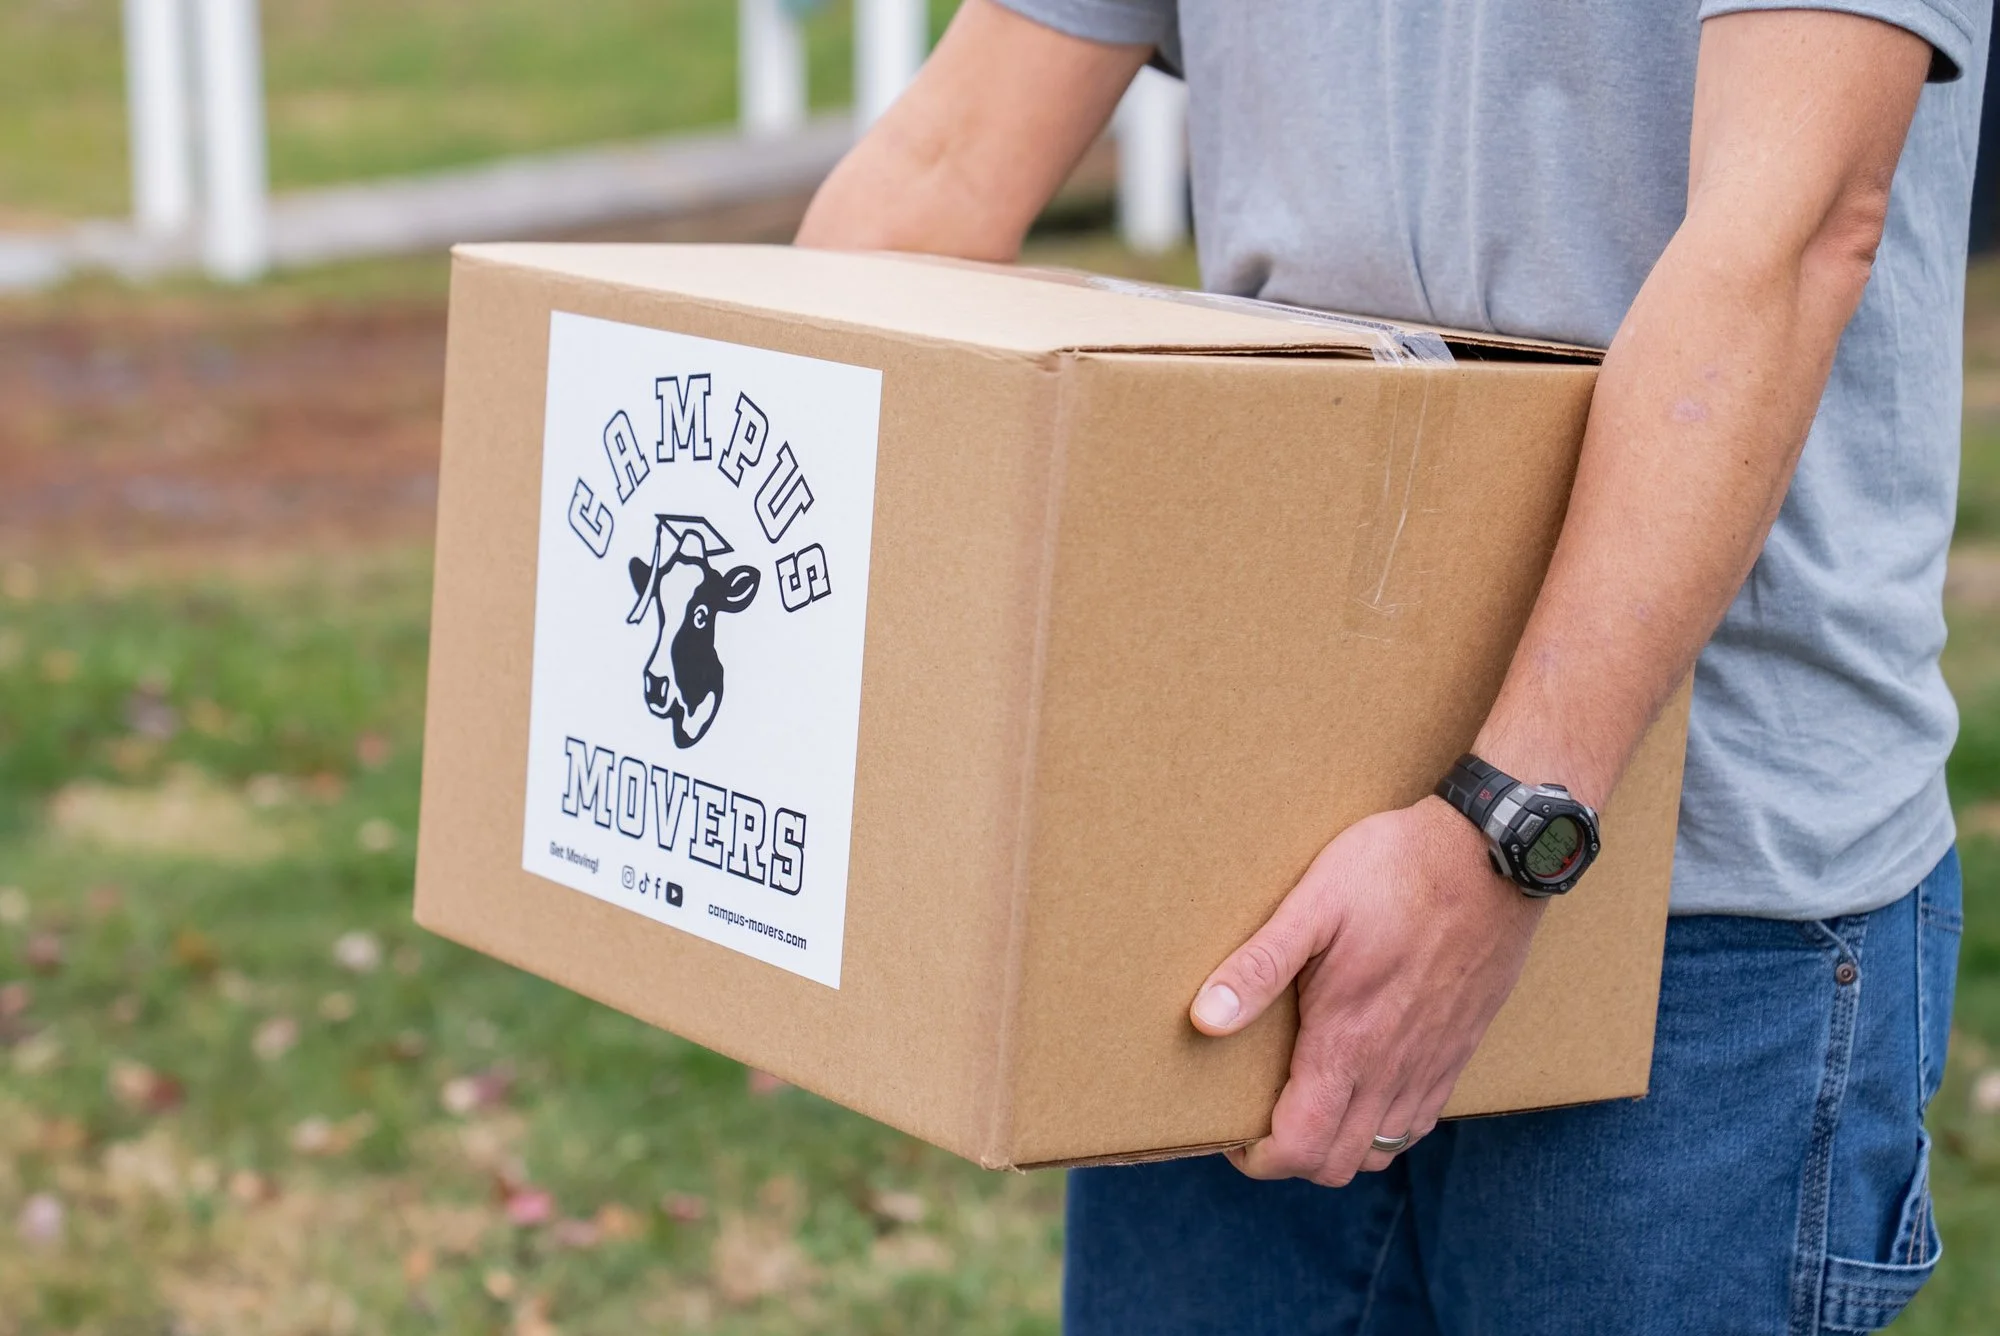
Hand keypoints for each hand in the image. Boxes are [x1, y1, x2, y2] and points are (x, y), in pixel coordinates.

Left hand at [1190, 795, 1544, 1185]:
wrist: (1491, 856)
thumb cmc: (1394, 871)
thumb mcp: (1313, 906)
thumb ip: (1259, 967)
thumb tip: (1203, 1019)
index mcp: (1349, 1043)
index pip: (1300, 1147)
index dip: (1257, 1158)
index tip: (1232, 1131)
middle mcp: (1394, 1069)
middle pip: (1337, 1164)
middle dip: (1290, 1157)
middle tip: (1260, 1116)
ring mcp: (1433, 1064)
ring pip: (1381, 1151)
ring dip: (1337, 1144)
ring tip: (1305, 1103)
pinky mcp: (1459, 1049)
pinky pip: (1420, 1122)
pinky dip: (1383, 1127)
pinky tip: (1361, 1085)